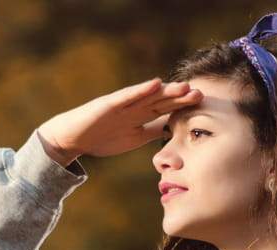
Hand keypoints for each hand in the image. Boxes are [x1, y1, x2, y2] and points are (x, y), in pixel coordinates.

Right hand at [37, 77, 202, 164]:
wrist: (72, 138)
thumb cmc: (101, 137)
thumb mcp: (134, 138)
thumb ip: (153, 131)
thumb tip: (174, 131)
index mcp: (141, 116)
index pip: (166, 110)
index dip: (184, 108)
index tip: (204, 106)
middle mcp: (134, 107)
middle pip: (162, 101)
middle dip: (181, 98)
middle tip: (201, 94)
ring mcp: (122, 104)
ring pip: (148, 96)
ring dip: (167, 91)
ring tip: (184, 87)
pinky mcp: (109, 104)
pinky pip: (128, 96)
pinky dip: (141, 90)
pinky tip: (155, 83)